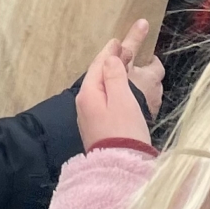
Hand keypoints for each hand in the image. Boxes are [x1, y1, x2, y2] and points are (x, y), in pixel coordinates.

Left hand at [75, 18, 163, 148]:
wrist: (120, 168)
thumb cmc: (124, 132)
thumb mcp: (122, 100)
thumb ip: (115, 77)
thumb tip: (110, 58)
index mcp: (89, 94)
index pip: (98, 65)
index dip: (109, 51)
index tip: (117, 39)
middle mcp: (85, 103)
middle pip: (99, 75)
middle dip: (112, 59)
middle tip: (123, 44)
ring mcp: (91, 116)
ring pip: (101, 87)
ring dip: (112, 73)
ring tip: (122, 63)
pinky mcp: (98, 127)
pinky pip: (104, 98)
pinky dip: (113, 87)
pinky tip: (119, 88)